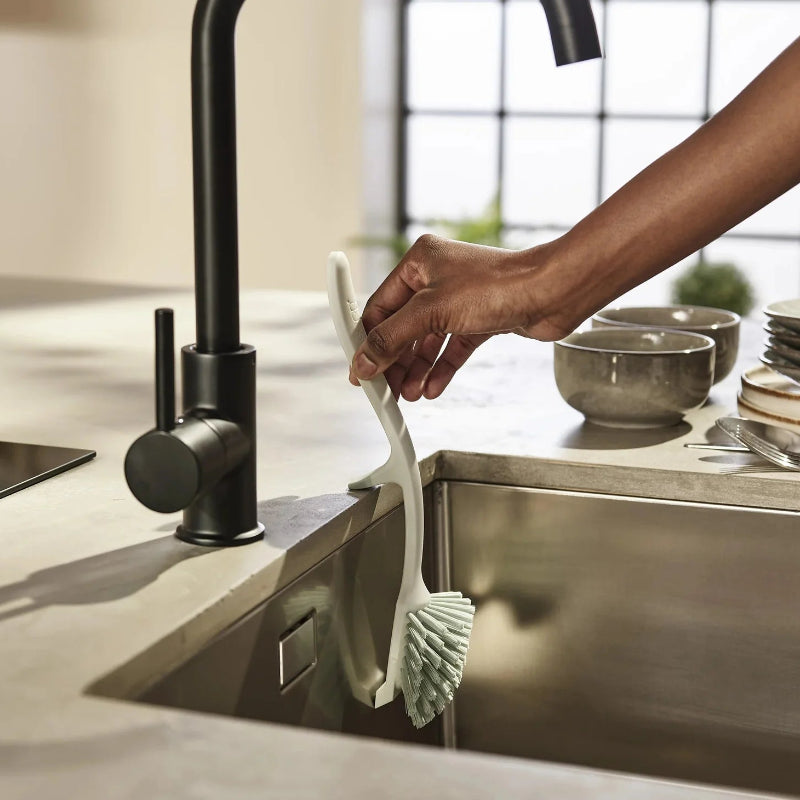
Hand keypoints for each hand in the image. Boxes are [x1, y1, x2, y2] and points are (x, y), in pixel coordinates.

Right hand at [349, 234, 572, 400]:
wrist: (551, 293)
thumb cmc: (498, 285)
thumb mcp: (431, 312)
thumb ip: (392, 338)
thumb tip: (364, 361)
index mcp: (419, 262)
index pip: (380, 306)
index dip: (367, 340)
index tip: (360, 369)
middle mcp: (437, 278)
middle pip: (403, 327)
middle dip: (394, 360)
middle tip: (385, 388)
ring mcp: (459, 300)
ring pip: (427, 341)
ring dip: (416, 369)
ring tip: (409, 394)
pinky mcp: (479, 320)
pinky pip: (451, 348)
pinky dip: (441, 369)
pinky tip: (431, 388)